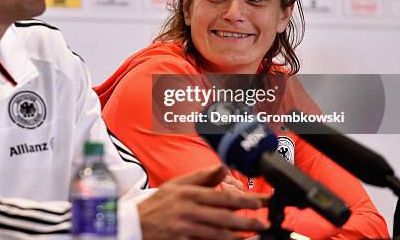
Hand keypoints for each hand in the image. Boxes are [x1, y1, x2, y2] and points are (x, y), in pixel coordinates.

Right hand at [137, 164, 267, 239]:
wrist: (134, 223)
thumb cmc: (159, 203)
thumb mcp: (177, 184)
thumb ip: (202, 177)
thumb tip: (224, 166)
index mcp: (188, 193)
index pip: (223, 196)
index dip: (245, 199)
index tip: (262, 201)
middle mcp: (188, 210)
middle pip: (224, 216)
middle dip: (247, 220)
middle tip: (265, 222)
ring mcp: (185, 228)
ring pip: (218, 233)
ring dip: (239, 235)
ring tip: (254, 234)